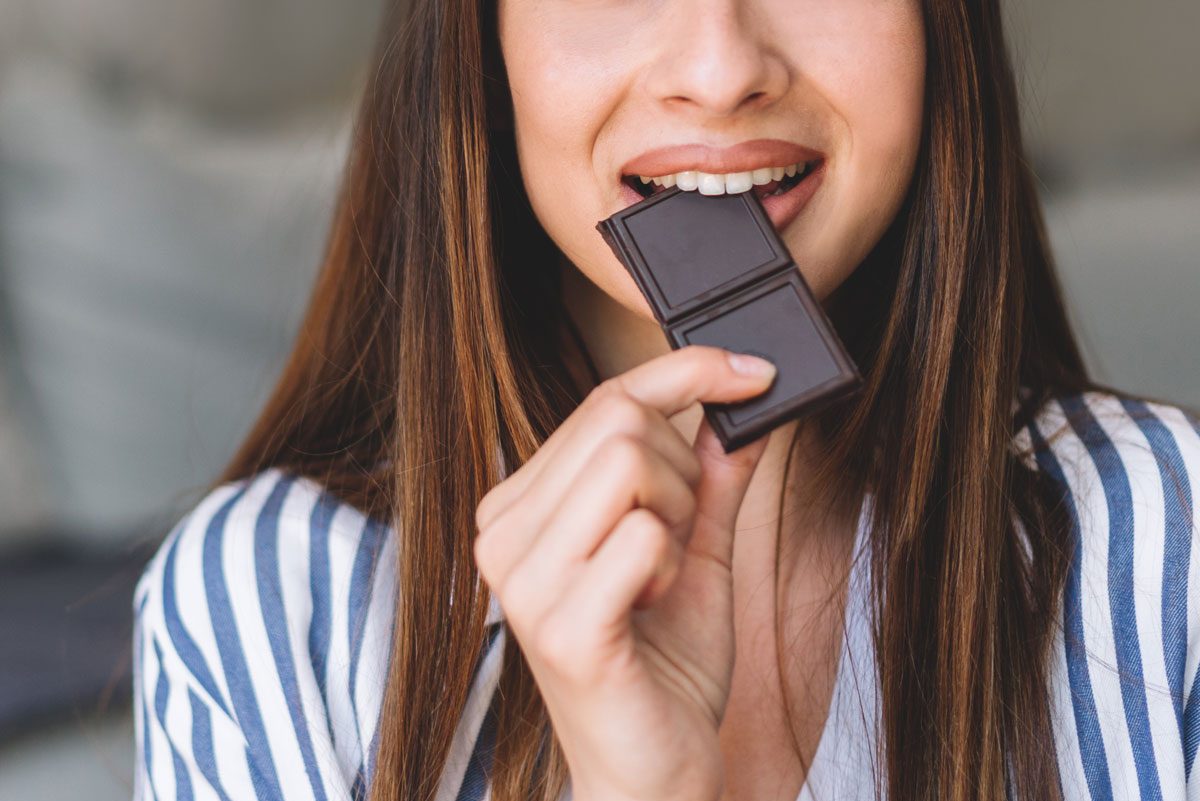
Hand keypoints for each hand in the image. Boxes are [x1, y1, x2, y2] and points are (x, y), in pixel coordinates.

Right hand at [473, 345, 777, 800]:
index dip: (685, 371)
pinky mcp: (559, 626)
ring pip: (630, 462)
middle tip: (685, 536)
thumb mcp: (695, 552)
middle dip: (685, 470)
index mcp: (522, 509)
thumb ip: (712, 477)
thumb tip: (739, 405)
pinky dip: (674, 564)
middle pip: (619, 422)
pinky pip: (646, 535)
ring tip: (663, 575)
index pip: (602, 401)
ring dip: (679, 513)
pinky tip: (653, 609)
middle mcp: (503, 534)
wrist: (650, 776)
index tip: (751, 370)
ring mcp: (523, 580)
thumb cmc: (663, 667)